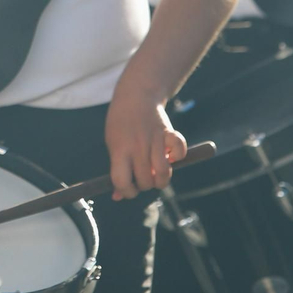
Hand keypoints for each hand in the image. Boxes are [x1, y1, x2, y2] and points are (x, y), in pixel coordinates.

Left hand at [104, 83, 188, 200]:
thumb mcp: (113, 144)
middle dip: (145, 185)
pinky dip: (178, 158)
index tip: (128, 189)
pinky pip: (179, 152)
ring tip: (157, 173)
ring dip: (162, 179)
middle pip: (145, 181)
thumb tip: (118, 197)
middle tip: (143, 177)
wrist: (136, 95)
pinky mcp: (169, 132)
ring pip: (163, 173)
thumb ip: (117, 169)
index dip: (126, 191)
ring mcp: (154, 139)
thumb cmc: (121, 124)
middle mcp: (137, 146)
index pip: (121, 181)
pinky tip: (170, 156)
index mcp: (119, 150)